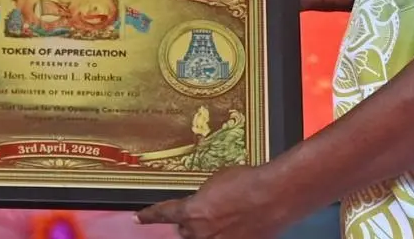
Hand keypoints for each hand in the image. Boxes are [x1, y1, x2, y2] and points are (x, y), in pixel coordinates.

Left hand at [136, 166, 288, 238]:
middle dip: (190, 226)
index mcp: (191, 211)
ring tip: (225, 220)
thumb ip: (204, 195)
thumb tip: (204, 200)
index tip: (139, 218)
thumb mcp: (218, 180)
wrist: (274, 195)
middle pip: (184, 233)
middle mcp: (200, 233)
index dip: (149, 216)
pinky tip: (239, 227)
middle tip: (205, 216)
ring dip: (207, 233)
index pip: (162, 214)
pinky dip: (228, 235)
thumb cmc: (248, 182)